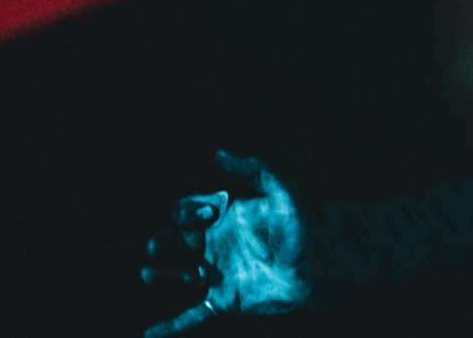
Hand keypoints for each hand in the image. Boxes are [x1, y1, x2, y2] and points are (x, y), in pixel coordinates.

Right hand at [140, 150, 309, 335]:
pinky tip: (150, 335)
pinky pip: (193, 316)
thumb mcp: (283, 190)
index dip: (186, 212)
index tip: (208, 216)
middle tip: (160, 245)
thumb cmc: (306, 224)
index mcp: (225, 219)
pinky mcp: (226, 301)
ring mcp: (219, 274)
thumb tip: (219, 152)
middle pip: (174, 242)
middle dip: (162, 242)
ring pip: (178, 276)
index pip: (187, 212)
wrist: (323, 265)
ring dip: (160, 276)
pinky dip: (171, 327)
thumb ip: (254, 169)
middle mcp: (216, 246)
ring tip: (149, 273)